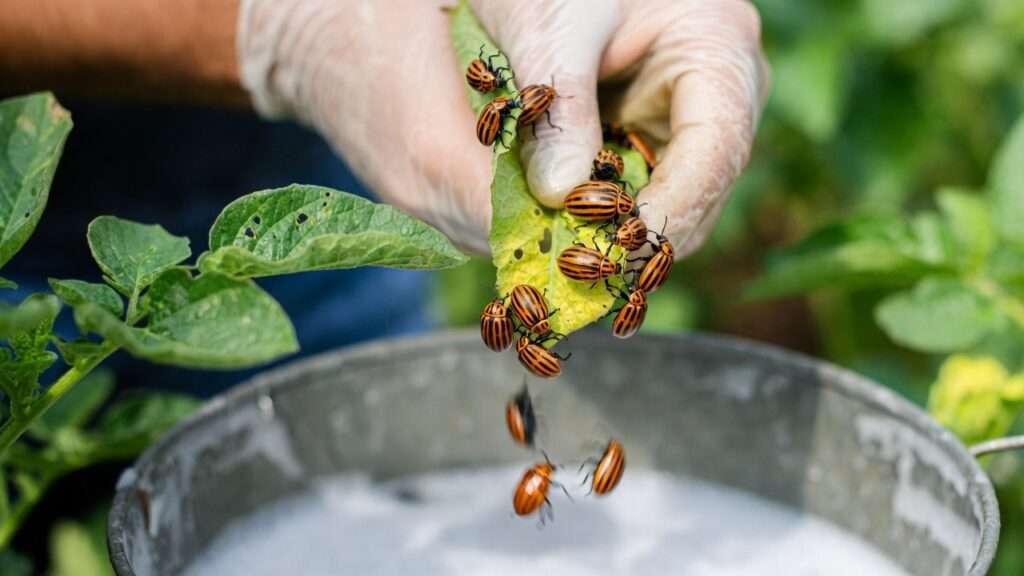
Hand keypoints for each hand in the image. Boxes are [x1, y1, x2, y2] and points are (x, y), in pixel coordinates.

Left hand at [472, 0, 769, 256]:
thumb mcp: (551, 28)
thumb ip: (557, 109)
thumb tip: (558, 196)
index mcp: (718, 48)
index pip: (718, 148)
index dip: (673, 208)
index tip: (620, 251)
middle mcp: (721, 95)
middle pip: (699, 191)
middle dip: (644, 234)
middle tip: (584, 273)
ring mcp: (691, 123)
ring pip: (671, 204)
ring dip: (621, 235)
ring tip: (571, 264)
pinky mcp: (654, 141)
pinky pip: (640, 194)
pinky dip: (605, 219)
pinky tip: (567, 237)